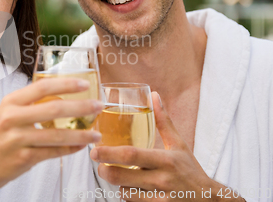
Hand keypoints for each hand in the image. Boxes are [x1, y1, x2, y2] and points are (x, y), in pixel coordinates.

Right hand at [0, 78, 103, 201]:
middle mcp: (12, 117)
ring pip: (57, 135)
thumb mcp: (8, 114)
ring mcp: (17, 139)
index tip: (85, 84)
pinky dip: (70, 150)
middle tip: (98, 106)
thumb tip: (64, 98)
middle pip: (54, 109)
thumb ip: (31, 105)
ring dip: (81, 134)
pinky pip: (53, 152)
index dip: (66, 84)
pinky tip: (81, 147)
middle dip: (81, 107)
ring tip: (96, 134)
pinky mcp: (23, 158)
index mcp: (10, 102)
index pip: (42, 86)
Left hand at [90, 92, 241, 201]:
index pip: (131, 155)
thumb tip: (154, 95)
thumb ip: (163, 121)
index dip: (109, 153)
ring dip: (119, 184)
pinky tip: (134, 190)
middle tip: (99, 165)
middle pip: (121, 176)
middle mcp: (162, 180)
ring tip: (122, 176)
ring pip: (125, 192)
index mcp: (166, 160)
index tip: (94, 150)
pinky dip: (129, 196)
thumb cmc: (191, 171)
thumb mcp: (179, 145)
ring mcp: (159, 199)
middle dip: (105, 171)